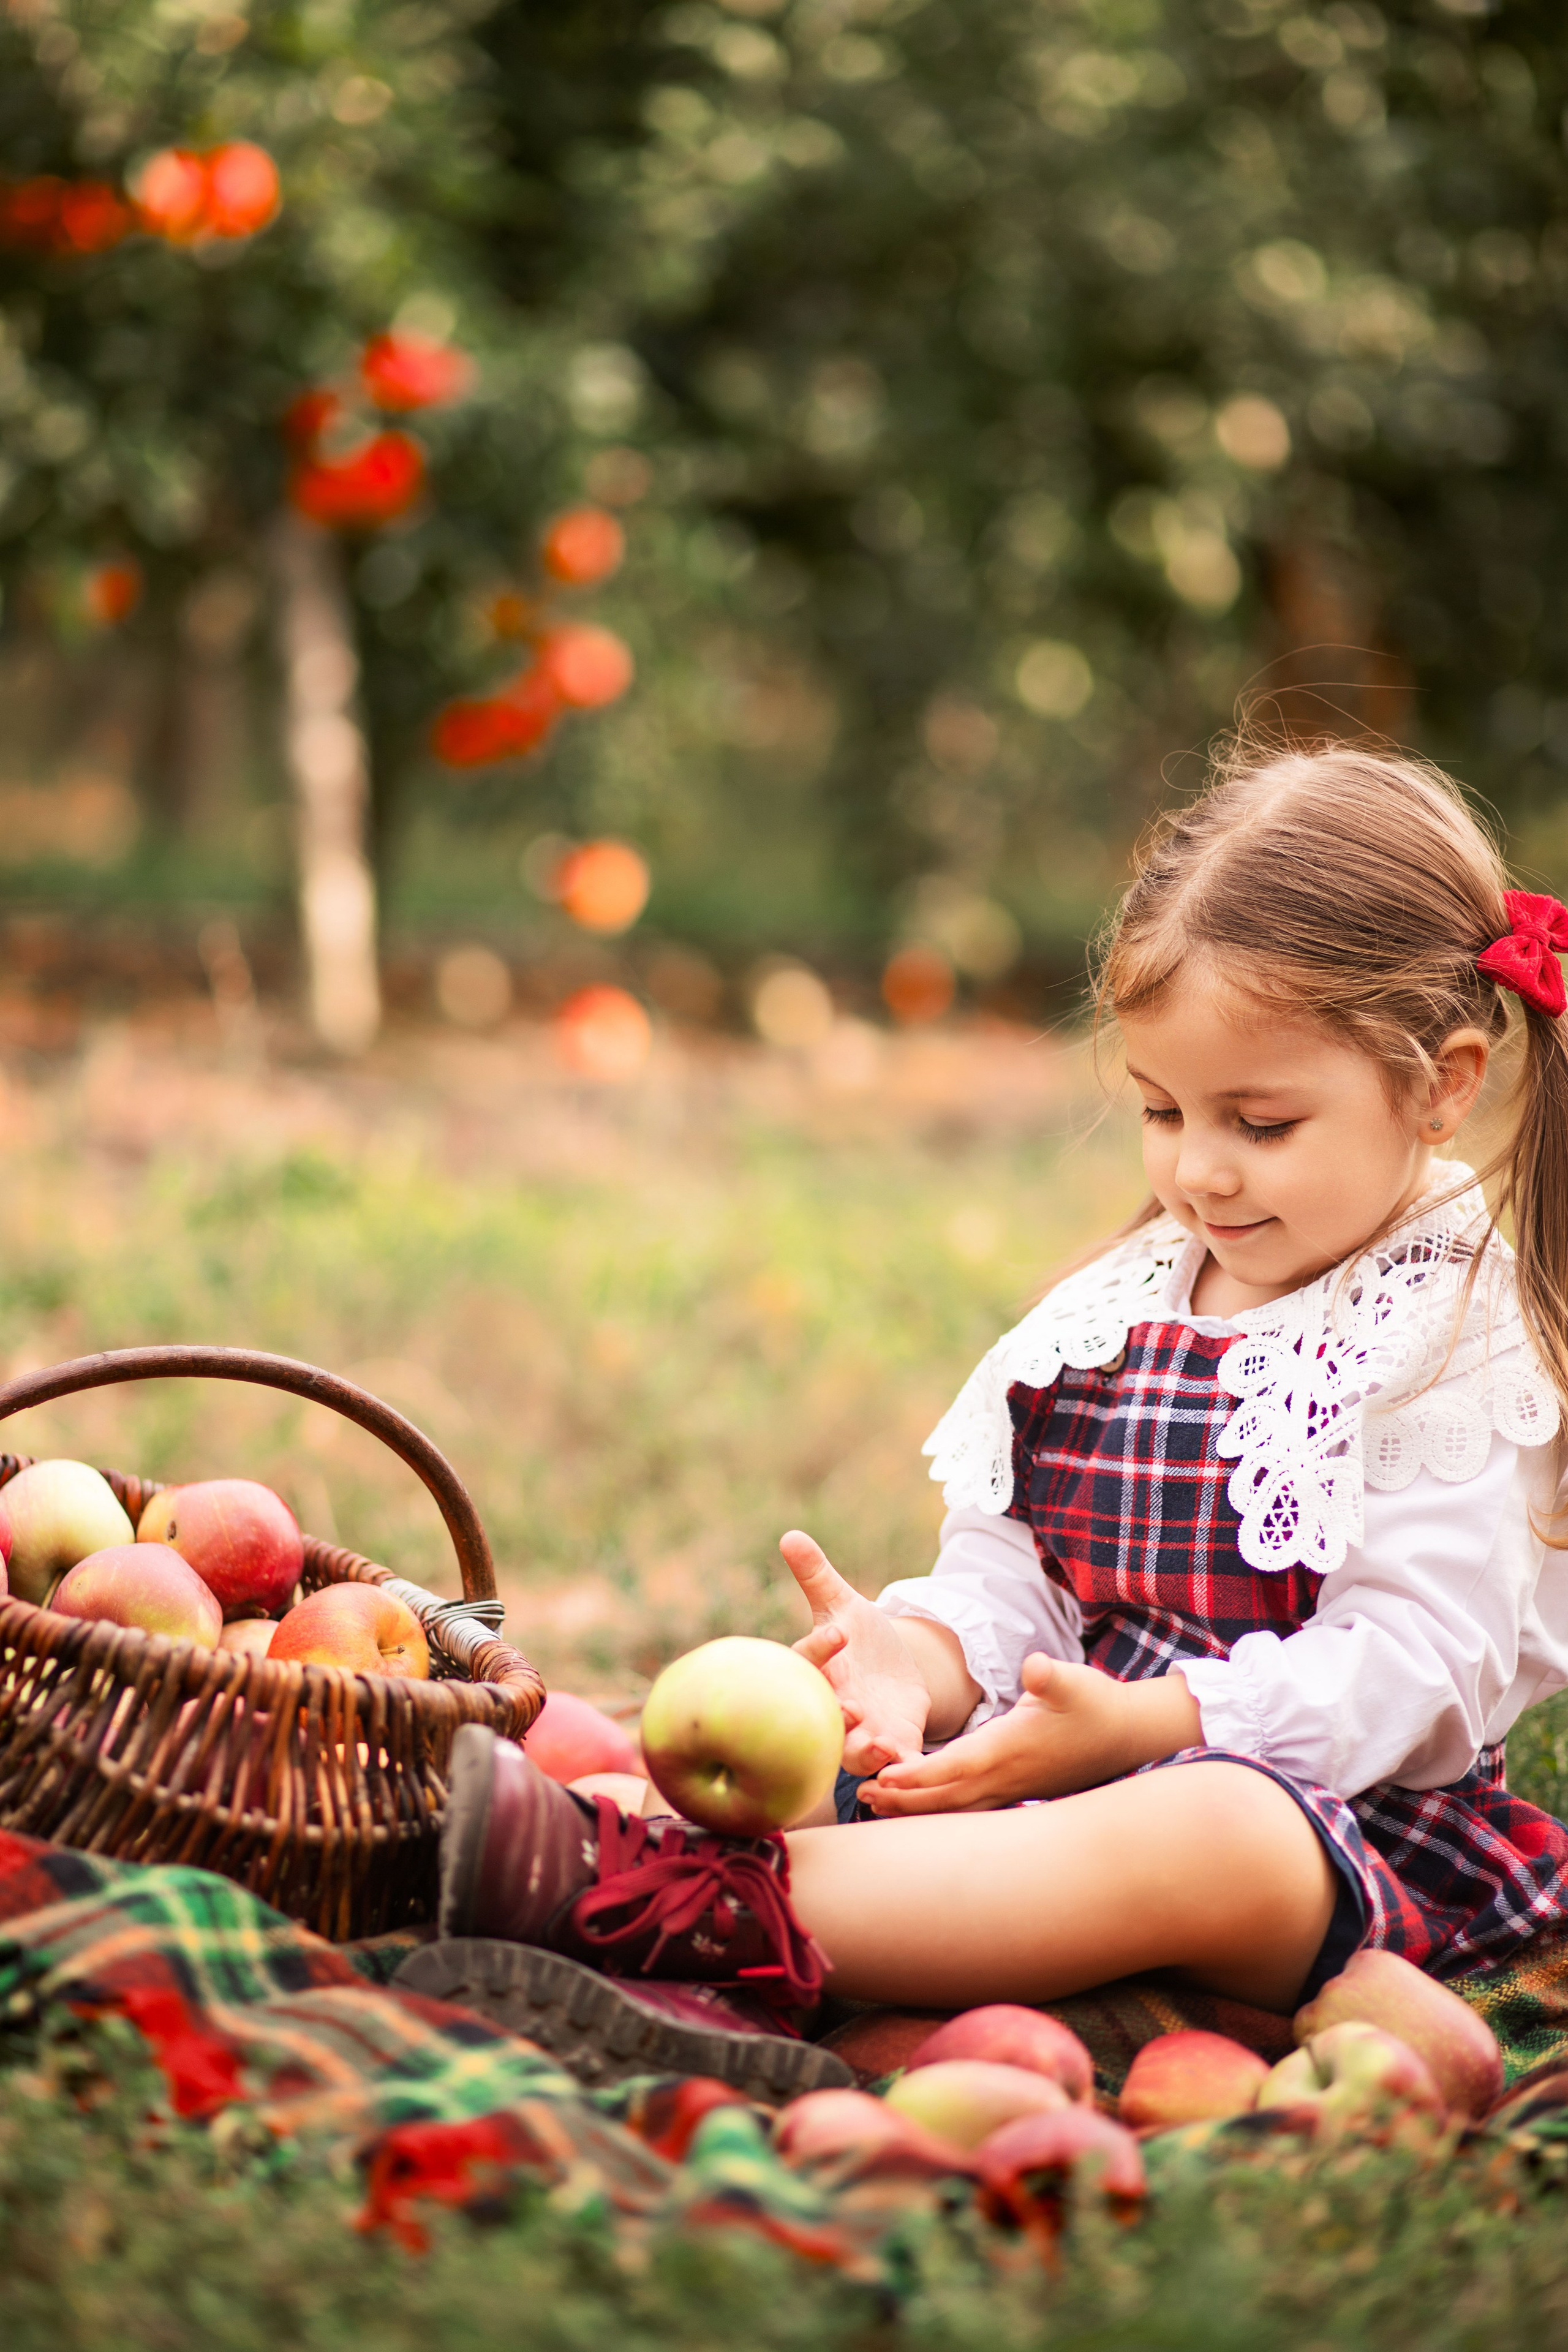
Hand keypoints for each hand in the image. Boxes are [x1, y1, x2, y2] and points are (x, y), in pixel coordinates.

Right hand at [781, 1529, 931, 1773]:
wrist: (892, 1671)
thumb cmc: (858, 1638)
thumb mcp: (844, 1603)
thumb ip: (817, 1575)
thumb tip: (790, 1535)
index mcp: (818, 1670)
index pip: (808, 1661)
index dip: (820, 1649)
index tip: (838, 1633)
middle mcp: (832, 1706)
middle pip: (824, 1718)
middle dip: (836, 1715)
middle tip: (851, 1705)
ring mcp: (860, 1732)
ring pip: (852, 1754)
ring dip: (864, 1752)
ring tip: (881, 1743)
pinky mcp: (892, 1745)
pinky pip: (889, 1767)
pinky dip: (896, 1770)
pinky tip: (907, 1765)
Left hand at [861, 1654, 1201, 1814]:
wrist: (1126, 1735)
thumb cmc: (1096, 1704)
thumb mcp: (1074, 1682)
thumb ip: (1050, 1676)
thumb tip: (1035, 1667)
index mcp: (1009, 1748)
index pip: (954, 1766)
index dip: (918, 1774)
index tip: (883, 1776)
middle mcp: (1005, 1775)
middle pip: (944, 1796)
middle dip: (903, 1798)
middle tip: (858, 1796)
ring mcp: (1010, 1787)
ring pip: (954, 1806)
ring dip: (915, 1807)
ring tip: (873, 1804)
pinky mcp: (1014, 1788)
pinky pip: (968, 1805)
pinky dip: (938, 1808)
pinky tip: (915, 1805)